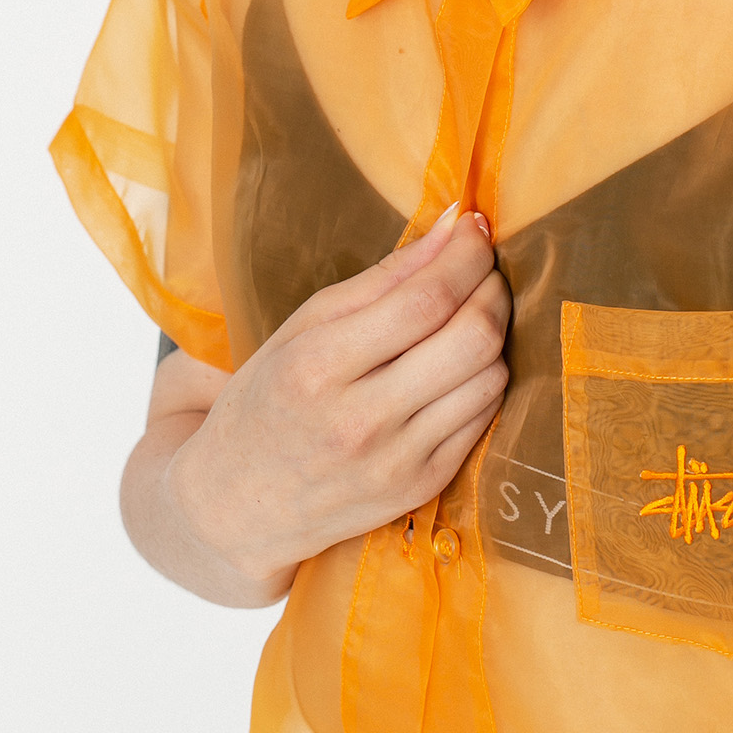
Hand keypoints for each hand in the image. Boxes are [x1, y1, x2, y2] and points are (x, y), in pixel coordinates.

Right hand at [166, 208, 508, 589]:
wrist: (237, 506)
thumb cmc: (267, 400)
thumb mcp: (301, 328)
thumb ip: (382, 278)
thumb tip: (454, 226)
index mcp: (317, 367)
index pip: (424, 300)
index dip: (465, 256)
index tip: (475, 229)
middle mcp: (360, 421)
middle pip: (471, 337)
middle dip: (492, 288)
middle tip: (483, 268)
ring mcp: (396, 462)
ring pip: (489, 376)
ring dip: (495, 332)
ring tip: (473, 311)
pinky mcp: (422, 488)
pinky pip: (485, 417)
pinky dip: (485, 377)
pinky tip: (461, 362)